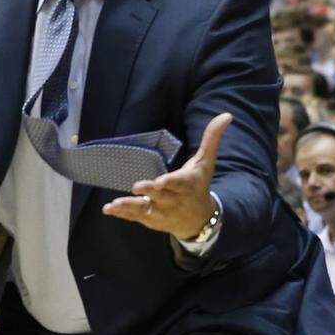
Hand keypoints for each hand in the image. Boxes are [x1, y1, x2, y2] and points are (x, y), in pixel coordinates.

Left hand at [102, 113, 230, 238]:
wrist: (199, 220)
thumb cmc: (200, 185)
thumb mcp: (206, 162)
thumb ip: (211, 138)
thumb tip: (227, 115)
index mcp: (186, 184)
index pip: (179, 183)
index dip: (170, 182)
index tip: (162, 181)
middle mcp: (173, 199)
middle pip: (160, 195)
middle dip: (149, 191)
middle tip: (137, 186)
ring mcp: (160, 211)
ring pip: (144, 209)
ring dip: (130, 206)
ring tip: (115, 204)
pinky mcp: (150, 219)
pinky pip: (134, 216)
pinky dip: (122, 213)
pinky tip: (108, 209)